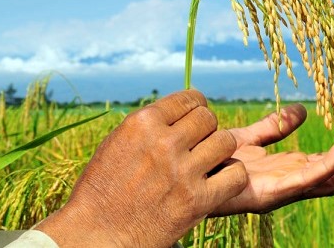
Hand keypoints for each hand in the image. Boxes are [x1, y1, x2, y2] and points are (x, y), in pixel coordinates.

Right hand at [36, 90, 246, 247]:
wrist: (97, 235)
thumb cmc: (103, 189)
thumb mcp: (117, 143)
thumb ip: (149, 126)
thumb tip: (179, 111)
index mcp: (142, 124)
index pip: (189, 99)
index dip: (196, 108)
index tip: (195, 120)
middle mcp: (164, 143)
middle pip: (209, 118)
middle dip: (207, 130)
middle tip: (199, 146)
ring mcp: (182, 172)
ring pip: (226, 142)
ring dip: (221, 151)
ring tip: (210, 162)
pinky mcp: (198, 201)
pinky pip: (236, 175)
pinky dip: (232, 177)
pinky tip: (220, 182)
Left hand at [211, 104, 333, 215]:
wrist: (180, 172)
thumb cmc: (214, 160)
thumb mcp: (250, 138)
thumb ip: (275, 128)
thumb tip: (304, 111)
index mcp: (294, 170)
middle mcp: (294, 183)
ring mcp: (283, 191)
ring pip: (333, 178)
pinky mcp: (267, 194)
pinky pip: (304, 181)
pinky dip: (328, 166)